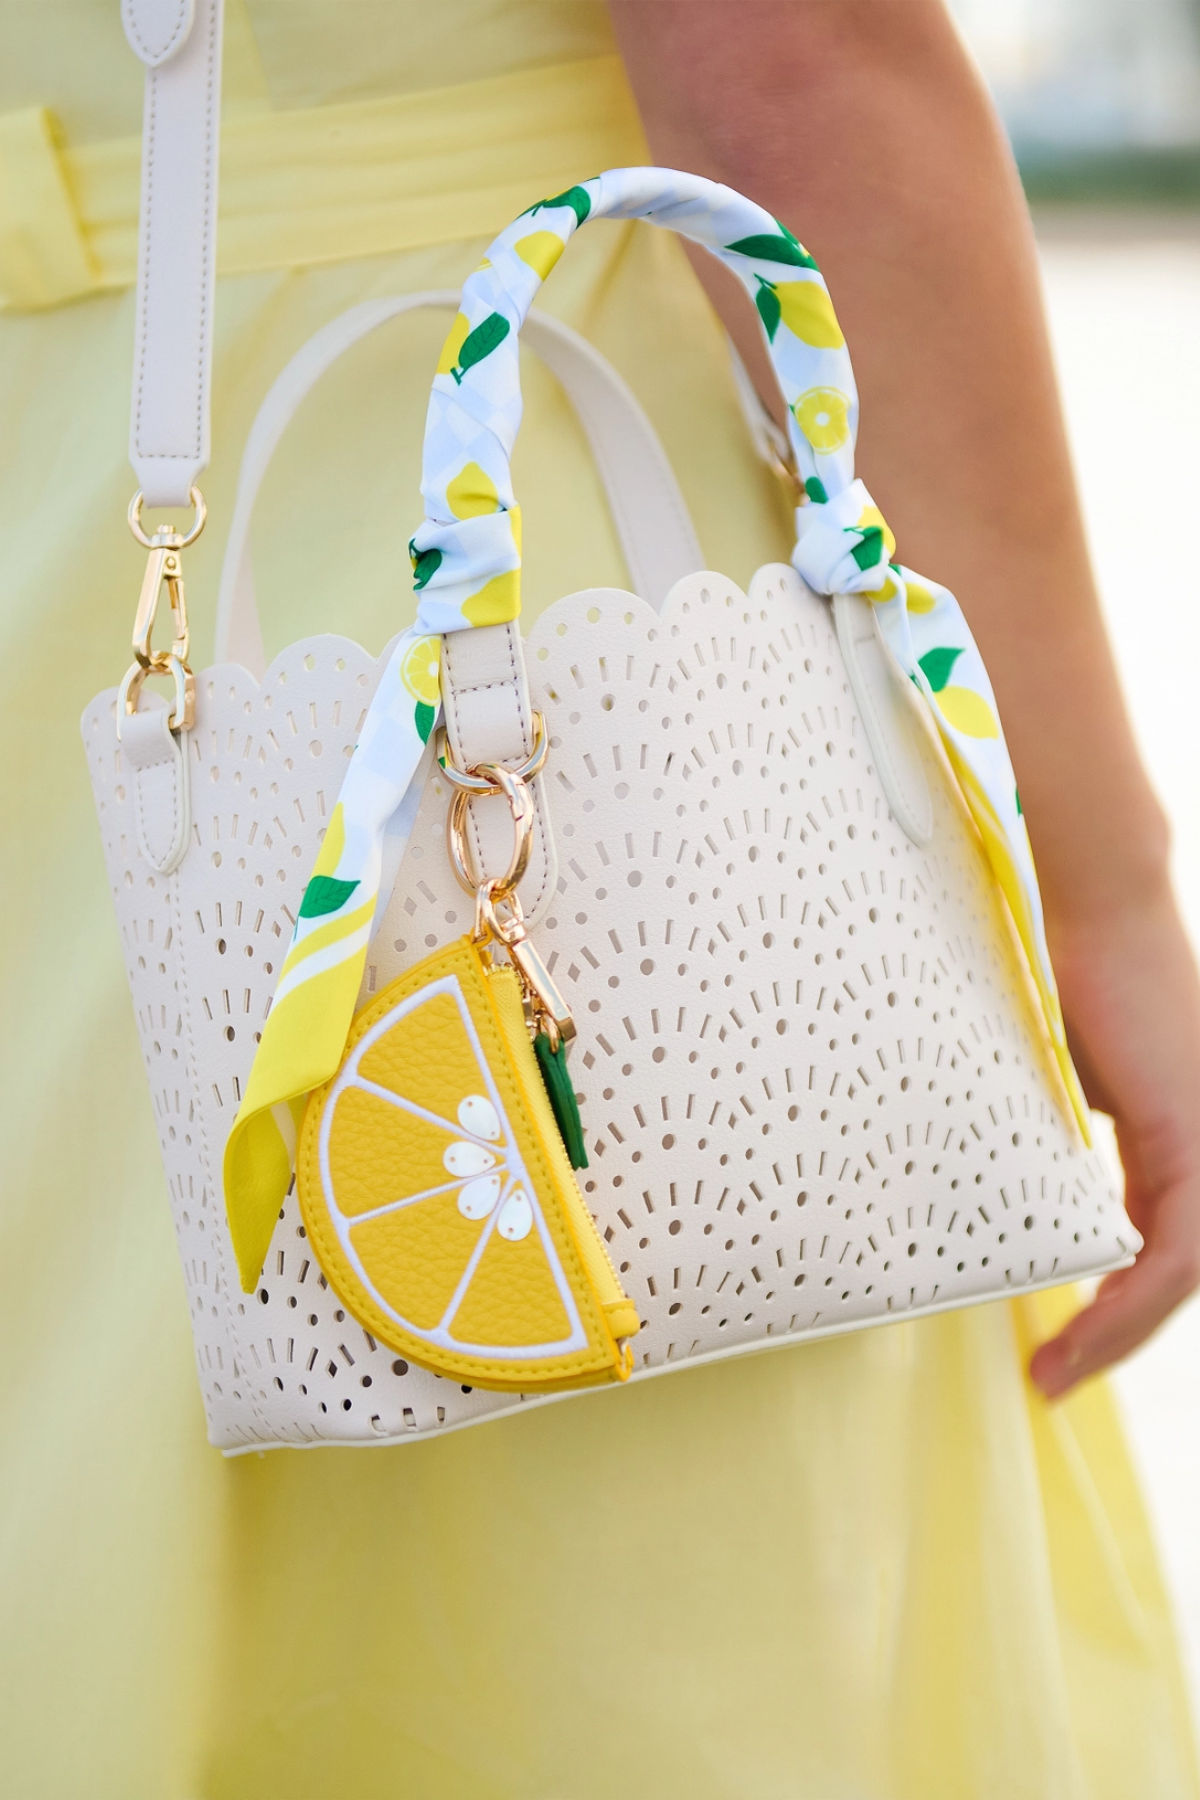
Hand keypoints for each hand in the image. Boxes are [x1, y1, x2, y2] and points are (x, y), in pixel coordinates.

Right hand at [1030, 880, 1199, 1396]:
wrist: (1088, 903)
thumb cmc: (1053, 965)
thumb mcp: (1047, 1074)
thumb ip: (1048, 1127)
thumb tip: (997, 1168)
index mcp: (1171, 1129)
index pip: (1156, 1241)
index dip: (1113, 1303)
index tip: (1052, 1345)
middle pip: (1174, 1271)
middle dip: (1113, 1335)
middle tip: (1050, 1375)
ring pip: (1182, 1271)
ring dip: (1119, 1333)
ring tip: (1058, 1370)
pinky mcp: (1193, 1135)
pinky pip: (1173, 1249)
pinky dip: (1130, 1301)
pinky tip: (1081, 1330)